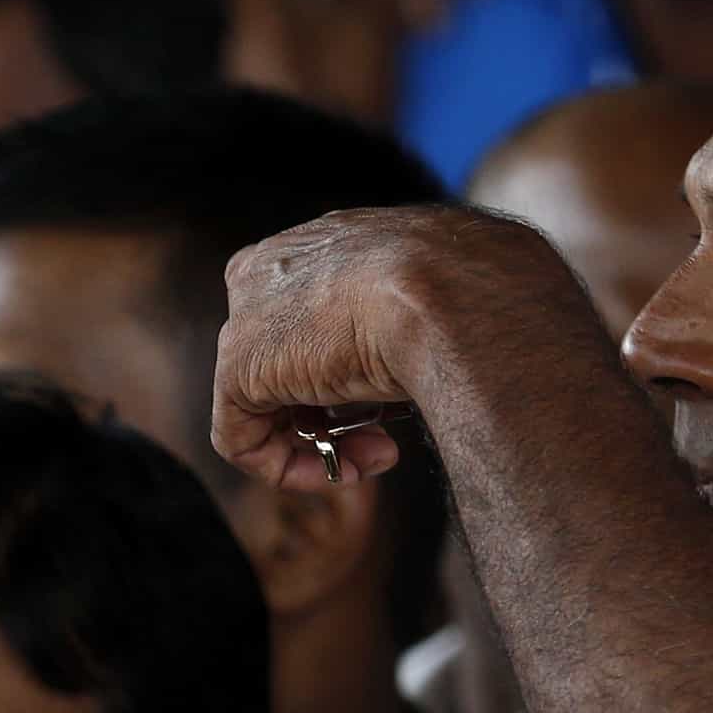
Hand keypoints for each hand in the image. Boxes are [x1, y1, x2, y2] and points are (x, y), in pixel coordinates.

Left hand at [210, 203, 576, 494]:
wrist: (460, 293)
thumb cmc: (475, 294)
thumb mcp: (444, 301)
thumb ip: (408, 324)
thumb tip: (422, 355)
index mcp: (324, 240)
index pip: (313, 321)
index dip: (351, 378)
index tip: (393, 405)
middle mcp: (275, 267)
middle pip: (287, 364)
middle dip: (336, 413)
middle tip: (385, 439)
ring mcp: (249, 314)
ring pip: (267, 405)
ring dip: (325, 444)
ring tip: (379, 455)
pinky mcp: (236, 365)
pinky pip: (242, 439)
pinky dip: (287, 470)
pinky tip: (345, 471)